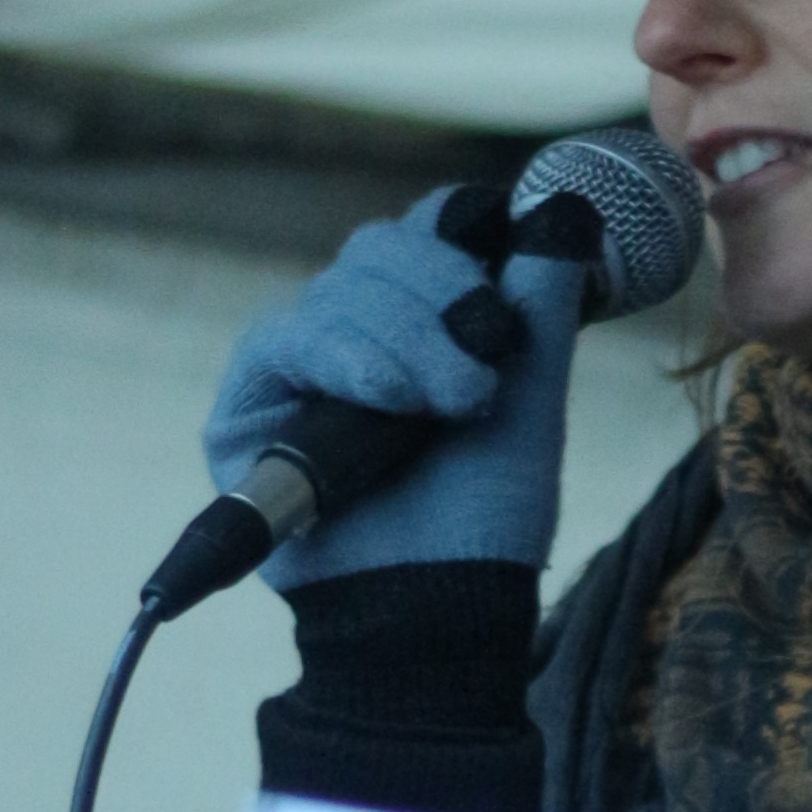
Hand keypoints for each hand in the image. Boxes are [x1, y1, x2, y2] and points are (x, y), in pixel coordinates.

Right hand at [202, 191, 585, 585]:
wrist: (442, 603)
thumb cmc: (485, 517)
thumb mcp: (534, 399)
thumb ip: (542, 302)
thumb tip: (564, 208)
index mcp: (419, 322)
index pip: (425, 229)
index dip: (460, 228)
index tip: (502, 256)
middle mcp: (351, 334)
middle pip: (378, 247)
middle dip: (442, 297)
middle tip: (483, 376)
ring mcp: (297, 367)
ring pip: (338, 288)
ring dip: (406, 341)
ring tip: (452, 407)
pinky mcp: (247, 407)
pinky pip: (286, 339)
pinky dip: (346, 359)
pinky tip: (389, 397)